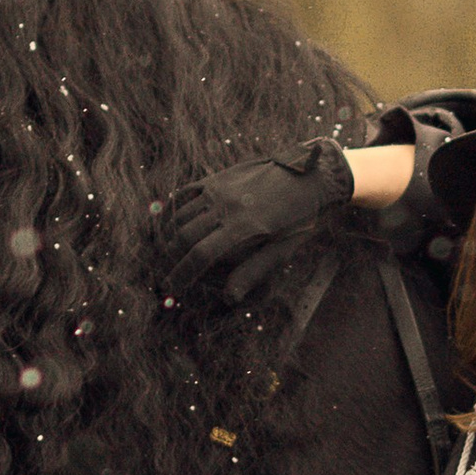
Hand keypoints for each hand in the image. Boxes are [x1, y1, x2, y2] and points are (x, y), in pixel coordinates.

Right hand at [159, 140, 354, 299]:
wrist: (311, 176)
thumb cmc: (301, 219)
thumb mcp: (283, 249)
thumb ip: (254, 271)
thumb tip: (229, 298)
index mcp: (245, 228)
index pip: (202, 255)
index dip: (184, 273)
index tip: (173, 286)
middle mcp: (228, 206)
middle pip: (184, 236)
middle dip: (170, 258)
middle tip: (166, 273)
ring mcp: (221, 189)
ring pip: (180, 215)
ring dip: (167, 236)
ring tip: (163, 254)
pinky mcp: (219, 178)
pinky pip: (186, 194)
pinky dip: (172, 209)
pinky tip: (166, 224)